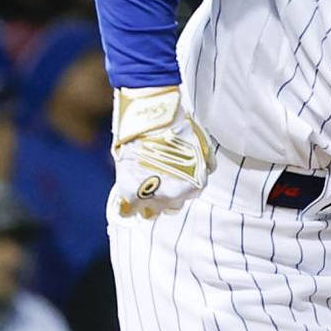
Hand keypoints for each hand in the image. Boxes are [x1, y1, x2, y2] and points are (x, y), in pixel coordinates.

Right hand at [113, 86, 212, 218]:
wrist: (153, 117)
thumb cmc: (178, 126)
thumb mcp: (202, 146)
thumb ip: (204, 164)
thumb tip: (203, 170)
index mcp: (196, 185)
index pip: (184, 198)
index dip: (174, 189)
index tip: (165, 181)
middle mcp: (177, 195)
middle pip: (169, 207)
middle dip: (161, 196)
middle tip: (151, 180)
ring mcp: (154, 196)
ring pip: (150, 212)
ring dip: (145, 202)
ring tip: (138, 185)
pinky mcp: (132, 192)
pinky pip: (127, 211)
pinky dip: (126, 207)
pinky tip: (125, 199)